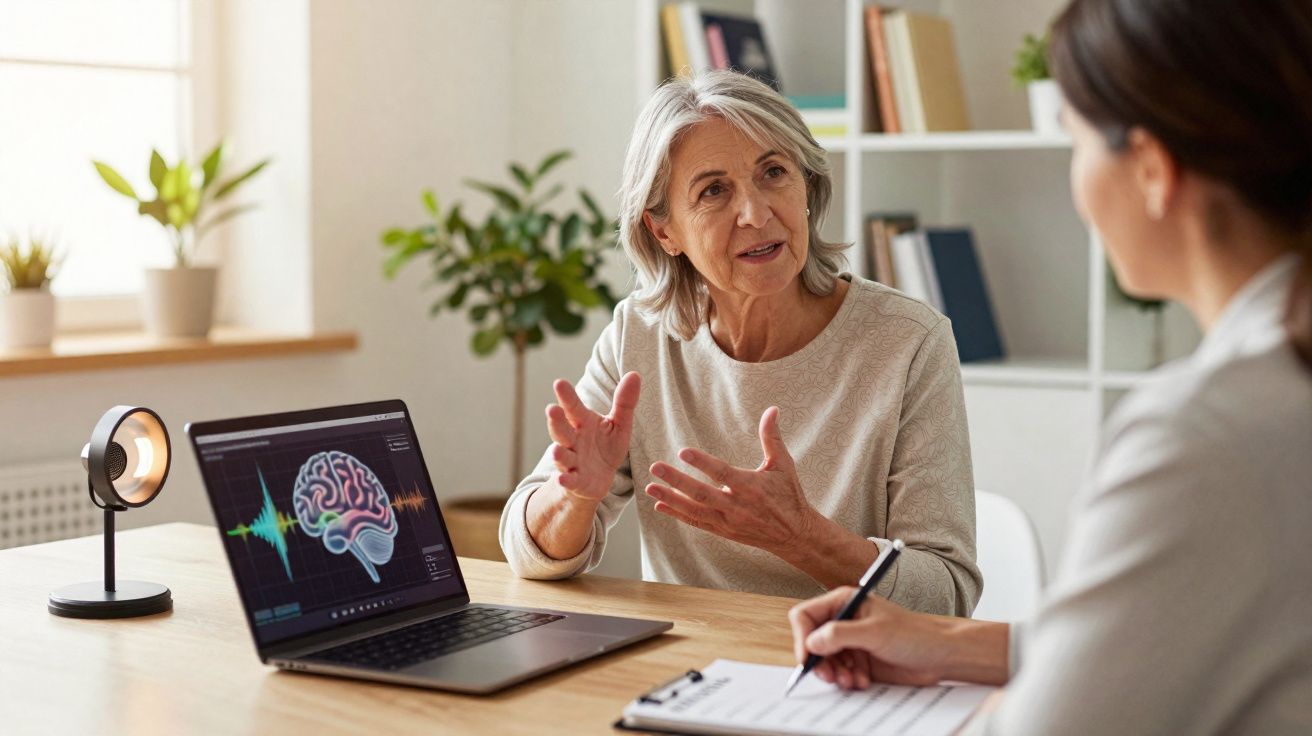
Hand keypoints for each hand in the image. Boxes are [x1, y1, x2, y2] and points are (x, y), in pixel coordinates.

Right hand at [545, 372, 640, 501]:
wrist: (598, 480)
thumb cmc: (605, 447)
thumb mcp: (618, 425)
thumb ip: (624, 402)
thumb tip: (635, 374)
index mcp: (582, 423)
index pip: (573, 408)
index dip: (566, 396)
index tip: (559, 383)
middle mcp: (573, 440)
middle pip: (562, 430)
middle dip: (556, 421)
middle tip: (551, 409)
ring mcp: (571, 461)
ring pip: (562, 455)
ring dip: (558, 453)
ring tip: (555, 450)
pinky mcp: (575, 481)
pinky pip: (569, 480)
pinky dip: (566, 480)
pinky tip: (562, 478)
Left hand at [645, 406, 817, 552]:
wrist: (794, 535)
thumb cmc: (789, 495)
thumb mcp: (784, 465)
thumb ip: (772, 438)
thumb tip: (772, 409)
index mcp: (752, 487)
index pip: (723, 473)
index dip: (703, 463)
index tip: (683, 451)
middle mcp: (737, 507)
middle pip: (702, 494)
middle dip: (677, 481)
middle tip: (655, 468)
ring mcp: (728, 522)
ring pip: (695, 511)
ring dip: (671, 499)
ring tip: (650, 487)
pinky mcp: (723, 531)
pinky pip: (696, 523)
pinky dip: (678, 514)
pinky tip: (660, 505)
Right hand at [788, 587, 961, 689]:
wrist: (939, 656)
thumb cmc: (914, 634)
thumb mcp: (875, 632)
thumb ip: (841, 634)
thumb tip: (812, 642)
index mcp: (845, 602)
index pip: (806, 616)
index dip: (803, 637)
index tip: (807, 657)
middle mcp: (843, 620)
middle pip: (812, 642)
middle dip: (820, 661)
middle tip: (830, 676)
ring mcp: (850, 642)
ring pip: (824, 660)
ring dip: (835, 673)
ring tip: (851, 680)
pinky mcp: (858, 660)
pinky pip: (839, 672)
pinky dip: (847, 679)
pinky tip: (862, 680)